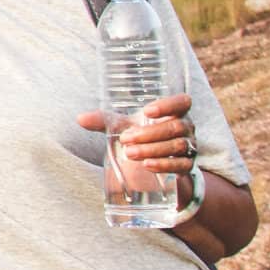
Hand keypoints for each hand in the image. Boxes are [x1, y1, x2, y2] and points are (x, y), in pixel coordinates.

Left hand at [78, 93, 200, 183]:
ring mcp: (189, 147)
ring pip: (178, 146)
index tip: (146, 111)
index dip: (168, 105)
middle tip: (125, 140)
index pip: (182, 102)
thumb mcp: (125, 126)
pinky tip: (148, 165)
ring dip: (153, 149)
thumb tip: (80, 119)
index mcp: (174, 112)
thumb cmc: (142, 135)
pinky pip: (182, 165)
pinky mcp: (187, 166)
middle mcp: (186, 128)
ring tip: (130, 153)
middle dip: (149, 134)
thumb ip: (104, 121)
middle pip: (175, 127)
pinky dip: (164, 164)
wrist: (158, 163)